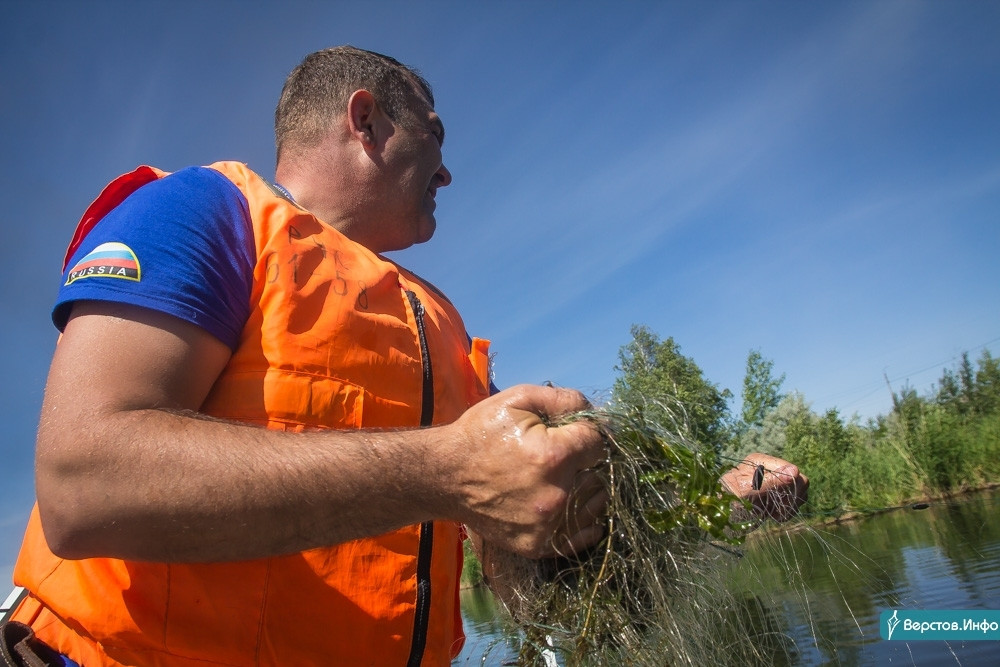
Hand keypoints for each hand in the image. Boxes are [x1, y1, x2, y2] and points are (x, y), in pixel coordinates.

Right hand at [447, 384, 608, 558]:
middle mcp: (557, 494)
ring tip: (564, 478)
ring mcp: (548, 524)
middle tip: (564, 456)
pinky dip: (585, 519)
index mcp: (554, 456)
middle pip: (600, 474)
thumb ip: (563, 398)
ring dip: (588, 488)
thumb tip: (594, 410)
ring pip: (597, 504)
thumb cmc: (481, 433)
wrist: (444, 476)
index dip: (588, 433)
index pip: (599, 442)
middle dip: (586, 461)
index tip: (573, 433)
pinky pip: (584, 535)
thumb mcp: (517, 400)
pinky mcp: (539, 544)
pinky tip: (571, 503)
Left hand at [720, 453, 807, 522]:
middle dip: (790, 499)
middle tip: (774, 510)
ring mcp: (774, 483)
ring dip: (789, 507)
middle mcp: (769, 470)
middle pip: (799, 481)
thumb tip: (794, 470)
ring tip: (772, 514)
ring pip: (799, 492)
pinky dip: (787, 512)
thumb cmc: (728, 503)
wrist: (719, 519)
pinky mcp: (776, 497)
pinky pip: (794, 503)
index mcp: (760, 462)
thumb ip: (770, 482)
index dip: (790, 488)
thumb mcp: (746, 492)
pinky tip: (773, 516)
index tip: (777, 501)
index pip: (792, 470)